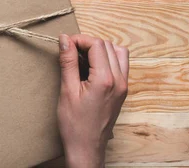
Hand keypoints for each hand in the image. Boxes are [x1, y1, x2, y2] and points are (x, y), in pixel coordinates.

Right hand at [57, 34, 128, 167]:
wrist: (87, 147)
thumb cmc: (74, 124)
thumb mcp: (67, 90)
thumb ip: (68, 62)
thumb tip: (65, 39)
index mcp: (105, 80)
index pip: (97, 44)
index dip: (80, 39)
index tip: (65, 44)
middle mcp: (119, 81)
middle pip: (108, 46)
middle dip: (88, 43)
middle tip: (70, 50)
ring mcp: (124, 86)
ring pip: (118, 52)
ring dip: (100, 49)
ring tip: (82, 57)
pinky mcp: (123, 90)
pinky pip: (120, 65)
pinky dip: (107, 59)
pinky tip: (92, 67)